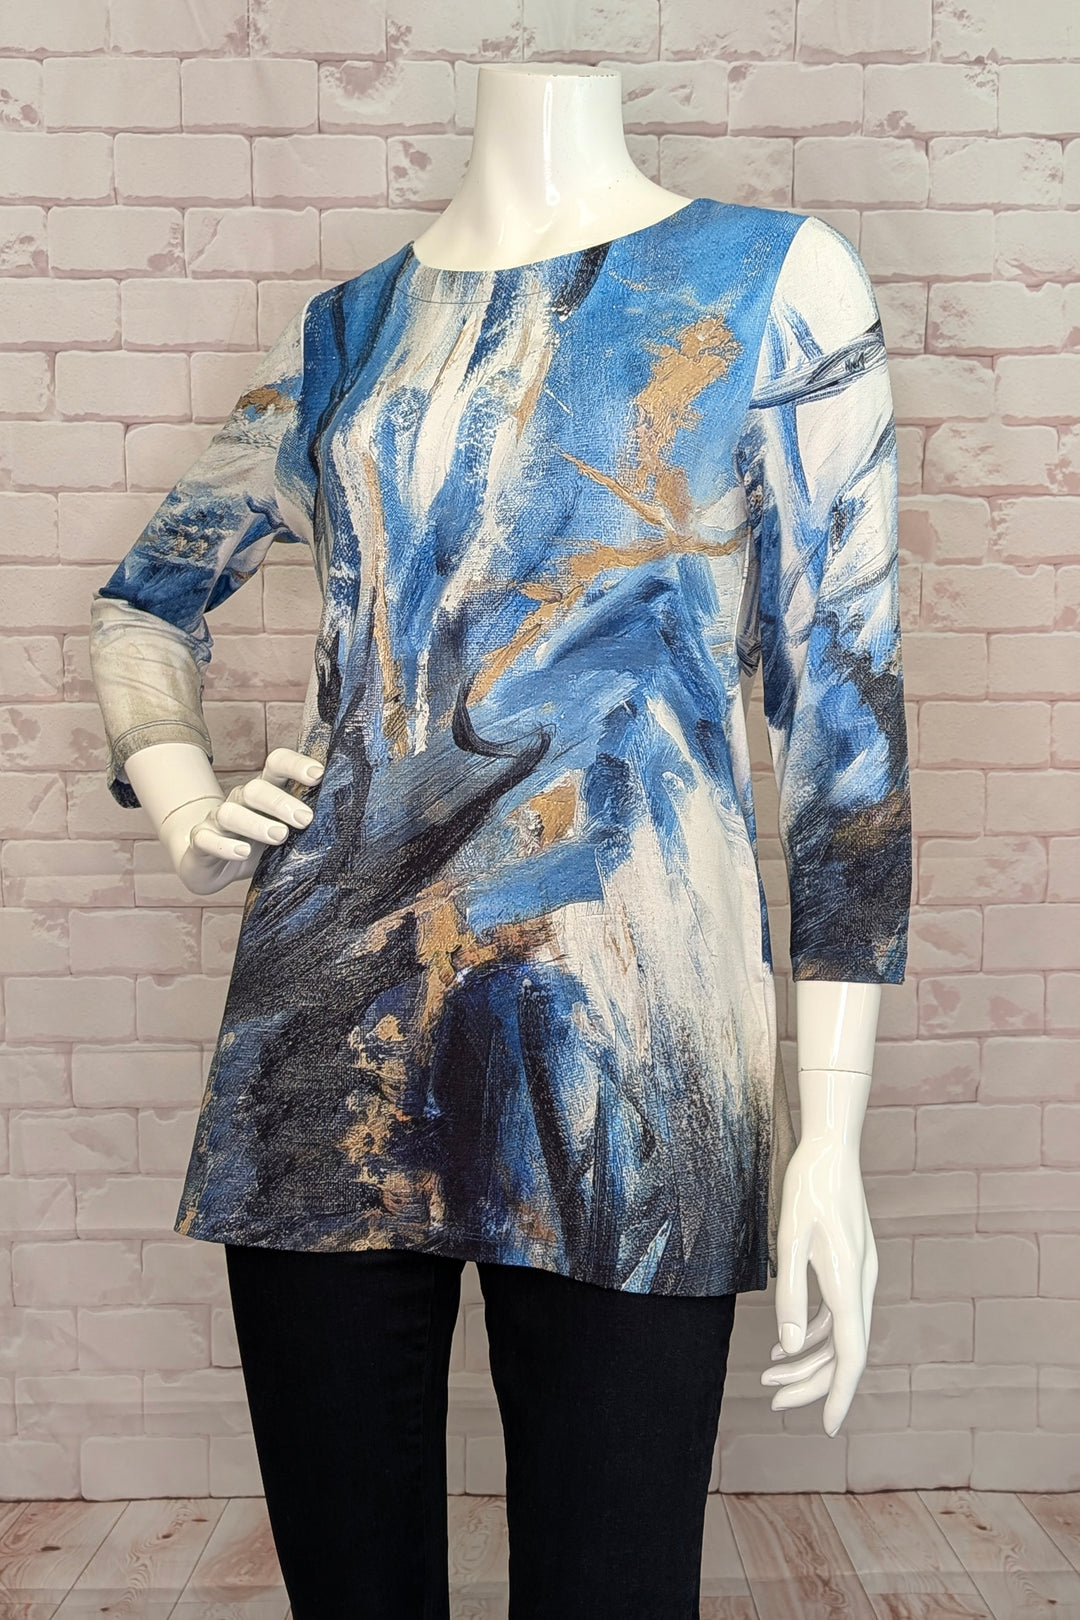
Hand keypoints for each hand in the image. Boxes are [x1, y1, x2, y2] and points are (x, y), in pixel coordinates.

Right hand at [168, 747, 324, 894]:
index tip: (319, 775)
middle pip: (256, 789)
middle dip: (282, 802)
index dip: (296, 765)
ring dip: (256, 823)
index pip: (277, 764)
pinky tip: (242, 852)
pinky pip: (207, 839)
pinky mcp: (201, 842)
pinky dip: (225, 845)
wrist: (210, 863)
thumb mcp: (284, 831)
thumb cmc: (257, 845)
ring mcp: (217, 820)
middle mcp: (240, 800)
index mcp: (264, 791)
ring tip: (279, 835)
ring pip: (231, 812)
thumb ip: (305, 822)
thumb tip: (349, 818)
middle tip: (306, 820)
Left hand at [759, 1139, 877, 1437]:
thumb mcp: (789, 1240)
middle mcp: (862, 1283)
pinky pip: (838, 1312)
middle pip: (844, 1351)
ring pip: (841, 1334)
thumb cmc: (807, 1188)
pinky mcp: (852, 1264)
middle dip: (811, 1381)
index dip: (839, 1394)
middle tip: (774, 1399)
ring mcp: (860, 1274)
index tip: (826, 1428)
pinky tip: (786, 1340)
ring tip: (769, 1372)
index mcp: (849, 1282)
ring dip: (808, 1357)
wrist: (831, 1148)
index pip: (850, 1354)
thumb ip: (790, 1294)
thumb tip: (791, 1344)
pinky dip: (815, 1331)